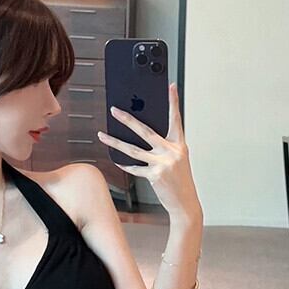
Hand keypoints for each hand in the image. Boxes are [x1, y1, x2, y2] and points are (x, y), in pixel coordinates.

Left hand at [97, 82, 201, 218]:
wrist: (185, 202)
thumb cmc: (180, 180)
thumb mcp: (178, 159)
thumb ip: (164, 147)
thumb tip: (143, 134)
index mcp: (179, 145)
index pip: (176, 119)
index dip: (173, 102)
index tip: (171, 87)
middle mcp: (172, 152)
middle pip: (146, 131)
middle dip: (128, 119)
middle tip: (115, 110)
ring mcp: (163, 164)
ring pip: (133, 150)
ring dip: (115, 142)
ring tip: (102, 135)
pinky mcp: (154, 175)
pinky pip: (134, 167)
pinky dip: (124, 164)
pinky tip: (115, 158)